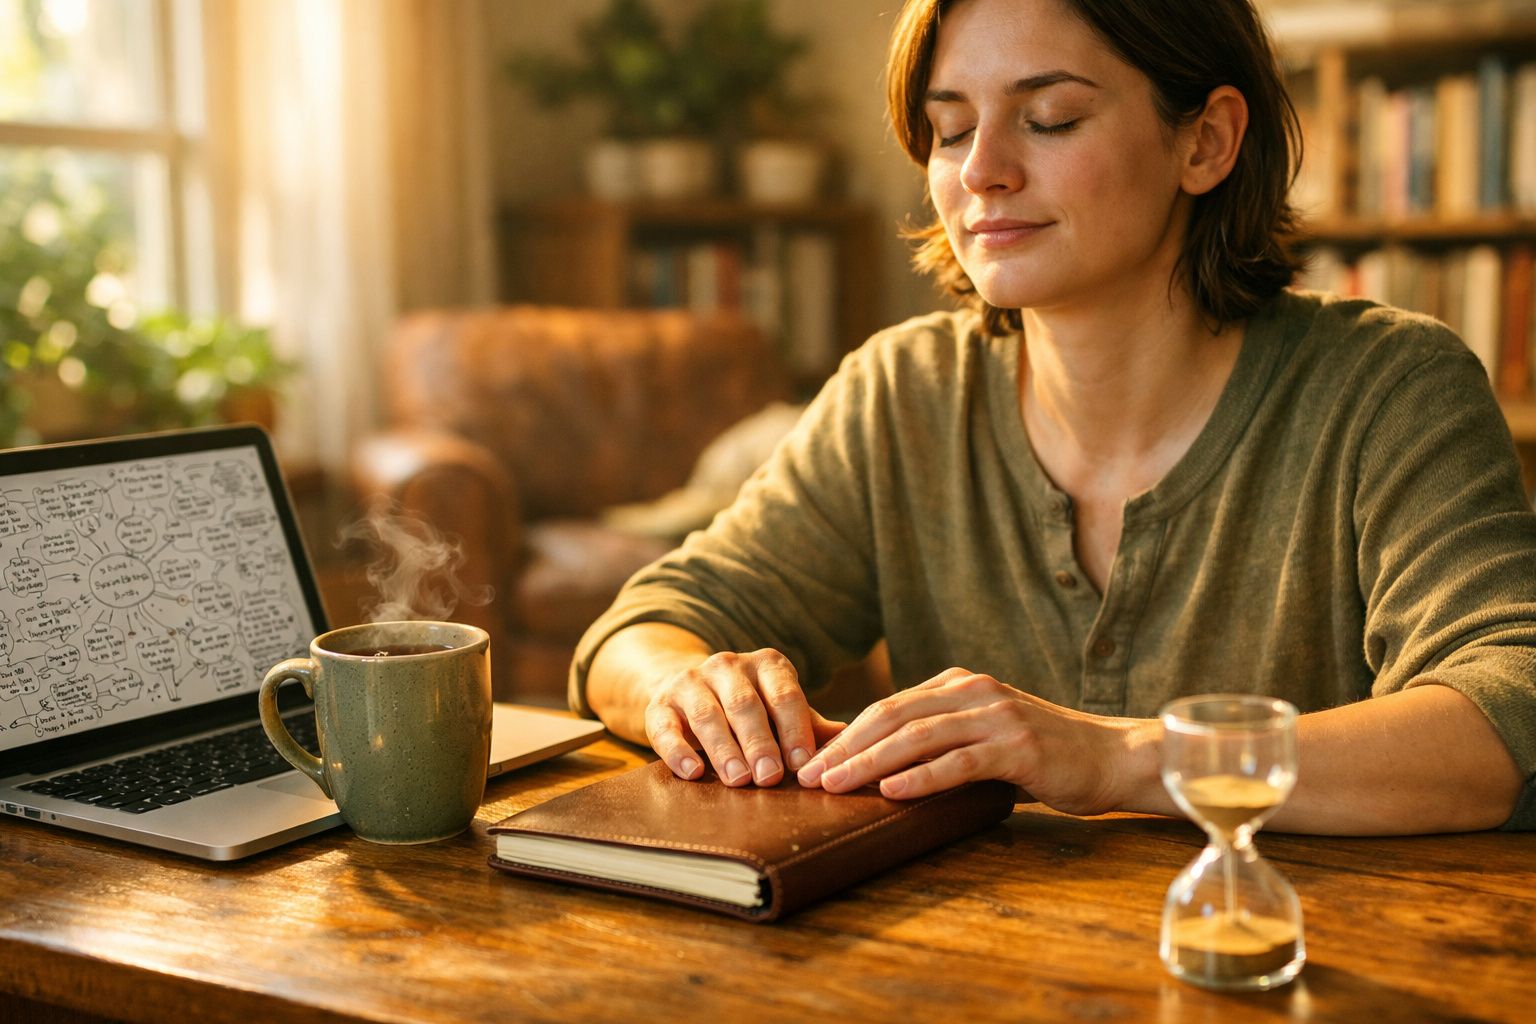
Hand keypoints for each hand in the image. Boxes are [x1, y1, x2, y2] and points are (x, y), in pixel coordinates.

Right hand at [645, 648, 846, 786]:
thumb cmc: (750, 708)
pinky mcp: (660, 704)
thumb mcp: (780, 710)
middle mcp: (727, 666)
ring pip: (707, 714)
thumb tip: (851, 740)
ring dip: (723, 749)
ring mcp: (690, 681)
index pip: (784, 694)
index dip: (794, 729)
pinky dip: (677, 751)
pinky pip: (665, 727)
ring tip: (738, 780)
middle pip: (745, 704)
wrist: (687, 689)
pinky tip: (692, 773)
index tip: (803, 763)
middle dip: (759, 742)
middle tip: (770, 778)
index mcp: (766, 664)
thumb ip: (810, 726)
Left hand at [796, 668, 1144, 815]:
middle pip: (893, 716)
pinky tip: (892, 792)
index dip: (846, 733)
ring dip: (870, 762)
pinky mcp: (1018, 746)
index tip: (812, 761)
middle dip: (846, 747)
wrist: (1115, 757)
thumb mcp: (986, 737)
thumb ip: (942, 741)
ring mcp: (997, 716)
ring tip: (835, 785)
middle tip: (808, 776)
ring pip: (918, 736)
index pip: (889, 707)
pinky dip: (921, 776)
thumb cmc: (1046, 755)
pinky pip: (959, 761)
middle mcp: (974, 691)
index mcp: (959, 685)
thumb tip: (880, 768)